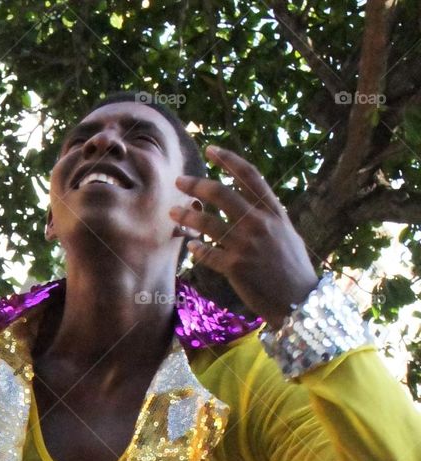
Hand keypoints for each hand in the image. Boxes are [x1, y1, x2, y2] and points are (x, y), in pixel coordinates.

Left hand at [173, 146, 319, 326]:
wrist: (299, 300)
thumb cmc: (293, 268)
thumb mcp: (287, 233)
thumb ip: (269, 216)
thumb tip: (253, 203)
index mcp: (274, 211)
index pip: (249, 176)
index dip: (229, 160)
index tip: (210, 149)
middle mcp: (259, 223)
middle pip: (221, 194)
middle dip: (196, 185)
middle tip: (179, 181)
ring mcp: (246, 245)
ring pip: (208, 223)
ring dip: (187, 216)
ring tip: (173, 212)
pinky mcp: (235, 267)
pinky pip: (207, 253)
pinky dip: (196, 249)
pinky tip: (190, 246)